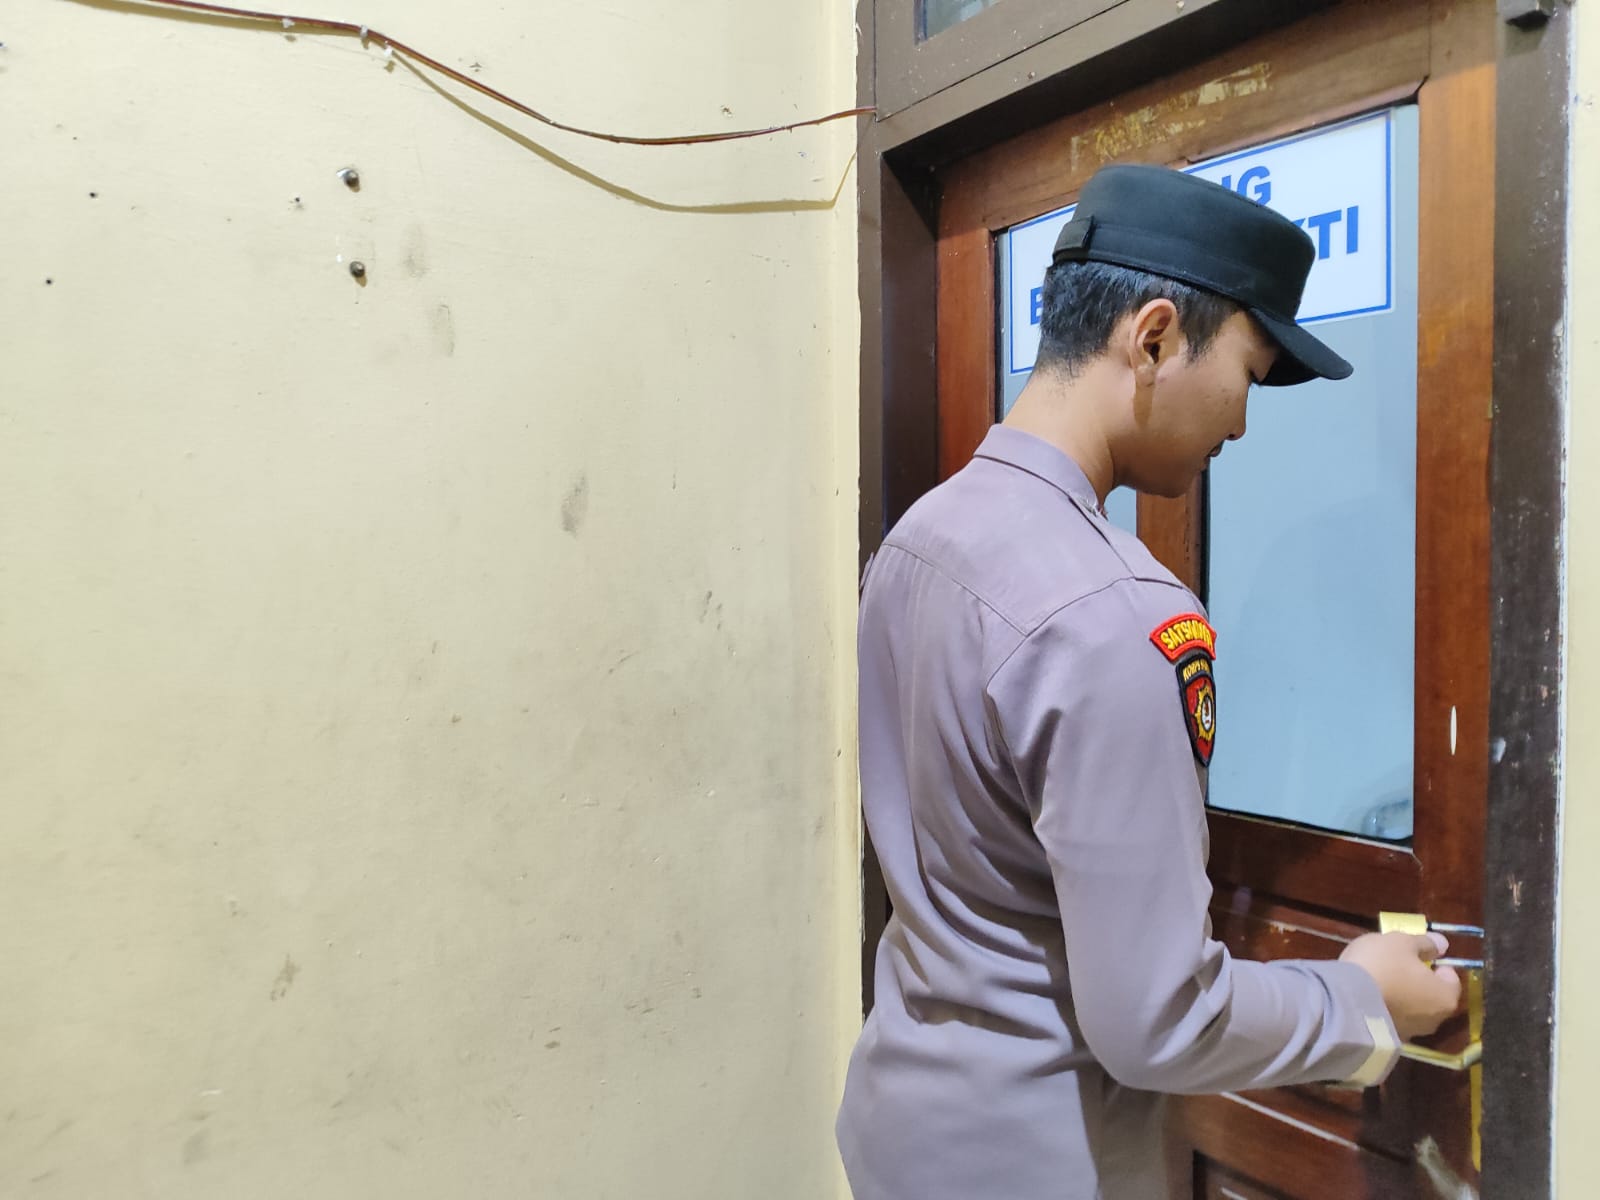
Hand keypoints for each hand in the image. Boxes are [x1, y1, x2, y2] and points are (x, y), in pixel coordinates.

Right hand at [1339, 931, 1462, 1040]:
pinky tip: (1369, 997)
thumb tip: (1442, 944)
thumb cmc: (1381, 966)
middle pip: (1432, 996)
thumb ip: (1424, 943)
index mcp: (1445, 997)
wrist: (1344, 1002)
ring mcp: (1410, 1034)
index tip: (1418, 955)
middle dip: (1419, 982)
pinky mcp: (1387, 1040)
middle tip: (1398, 967)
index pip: (1451, 979)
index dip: (1436, 964)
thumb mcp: (1401, 943)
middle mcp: (1434, 1020)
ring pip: (1412, 1010)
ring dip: (1402, 997)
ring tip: (1380, 982)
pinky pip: (1392, 1019)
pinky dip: (1386, 1008)